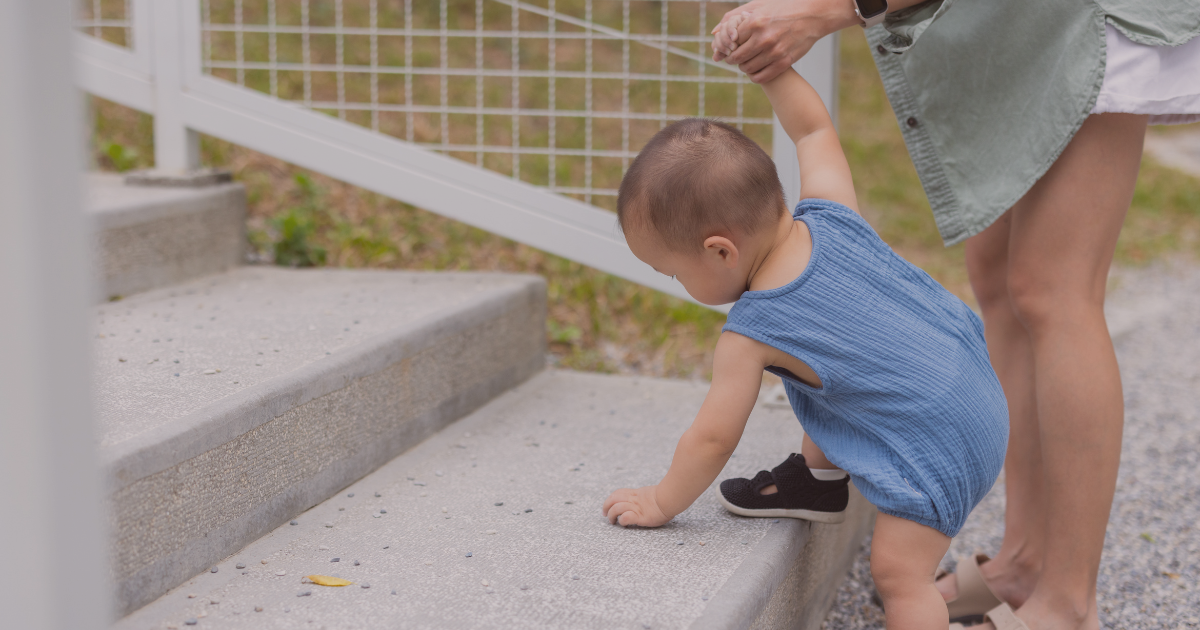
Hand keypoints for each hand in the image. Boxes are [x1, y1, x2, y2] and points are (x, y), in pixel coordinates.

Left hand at [602, 485, 671, 526]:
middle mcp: (634, 500)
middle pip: (613, 499)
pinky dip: (622, 520)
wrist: (671, 498)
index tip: (608, 505)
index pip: (618, 493)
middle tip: (605, 514)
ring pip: (616, 508)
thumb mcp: (653, 494)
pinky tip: (624, 523)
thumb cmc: (667, 497)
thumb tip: (649, 501)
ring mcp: (636, 508)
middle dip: (606, 506)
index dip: (611, 498)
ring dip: (611, 515)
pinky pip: (625, 517)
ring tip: (612, 521)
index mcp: (637, 494)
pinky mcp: (640, 516)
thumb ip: (647, 497)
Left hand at [710, 0, 858, 82]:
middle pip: (736, 58)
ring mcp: (774, 52)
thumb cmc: (783, 8)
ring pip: (747, 68)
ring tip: (747, 61)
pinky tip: (756, 70)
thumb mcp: (758, 6)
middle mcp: (763, 38)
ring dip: (743, 67)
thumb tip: (714, 32)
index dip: (727, 47)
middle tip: (736, 57)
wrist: (813, 15)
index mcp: (755, 23)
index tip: (729, 47)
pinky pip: (760, 77)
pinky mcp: (784, 62)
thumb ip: (735, 17)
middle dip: (732, 59)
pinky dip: (754, 76)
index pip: (730, 42)